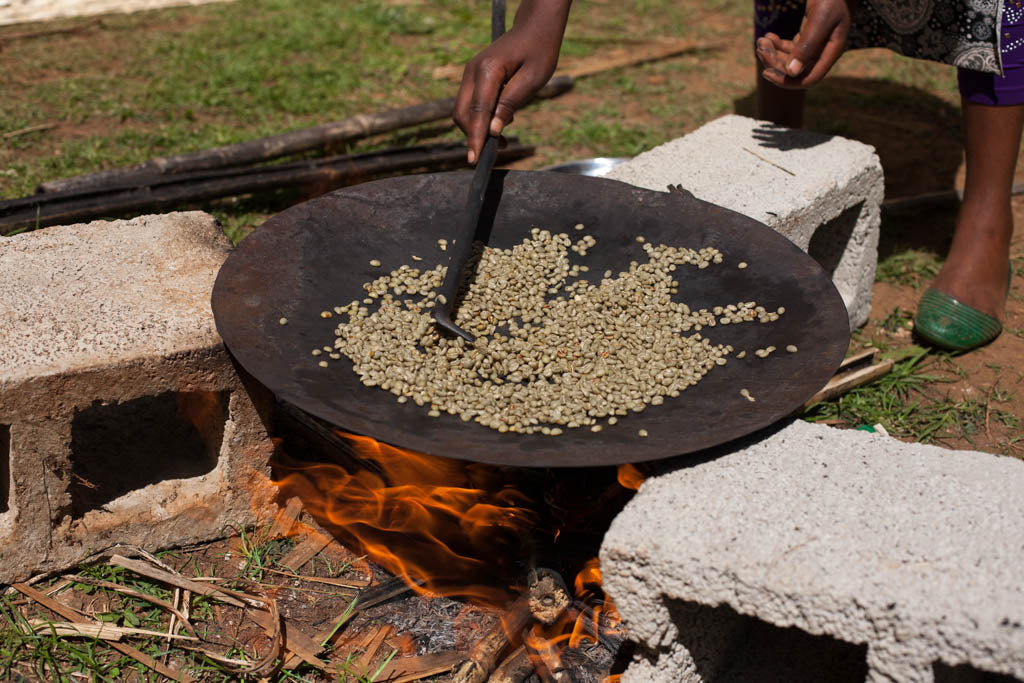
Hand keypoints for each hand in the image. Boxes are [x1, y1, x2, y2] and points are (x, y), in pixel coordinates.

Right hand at [453, 0, 570, 163]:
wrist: (535, 26)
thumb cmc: (539, 50)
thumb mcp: (533, 79)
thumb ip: (511, 104)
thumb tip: (494, 131)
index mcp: (488, 71)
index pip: (477, 112)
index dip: (476, 138)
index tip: (475, 160)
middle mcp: (472, 71)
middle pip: (462, 114)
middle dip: (474, 136)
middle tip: (497, 151)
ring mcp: (470, 73)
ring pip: (463, 110)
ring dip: (478, 128)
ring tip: (504, 138)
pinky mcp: (474, 76)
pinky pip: (470, 103)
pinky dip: (480, 118)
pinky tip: (500, 122)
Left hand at [756, 0, 851, 88]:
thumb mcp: (820, 20)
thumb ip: (807, 46)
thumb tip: (792, 72)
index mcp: (831, 52)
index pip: (809, 79)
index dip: (787, 81)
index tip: (767, 73)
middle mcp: (824, 51)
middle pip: (796, 70)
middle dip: (775, 62)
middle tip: (760, 47)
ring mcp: (817, 43)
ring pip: (791, 58)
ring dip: (774, 52)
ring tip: (761, 40)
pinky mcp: (809, 34)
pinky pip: (791, 47)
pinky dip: (778, 44)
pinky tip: (768, 36)